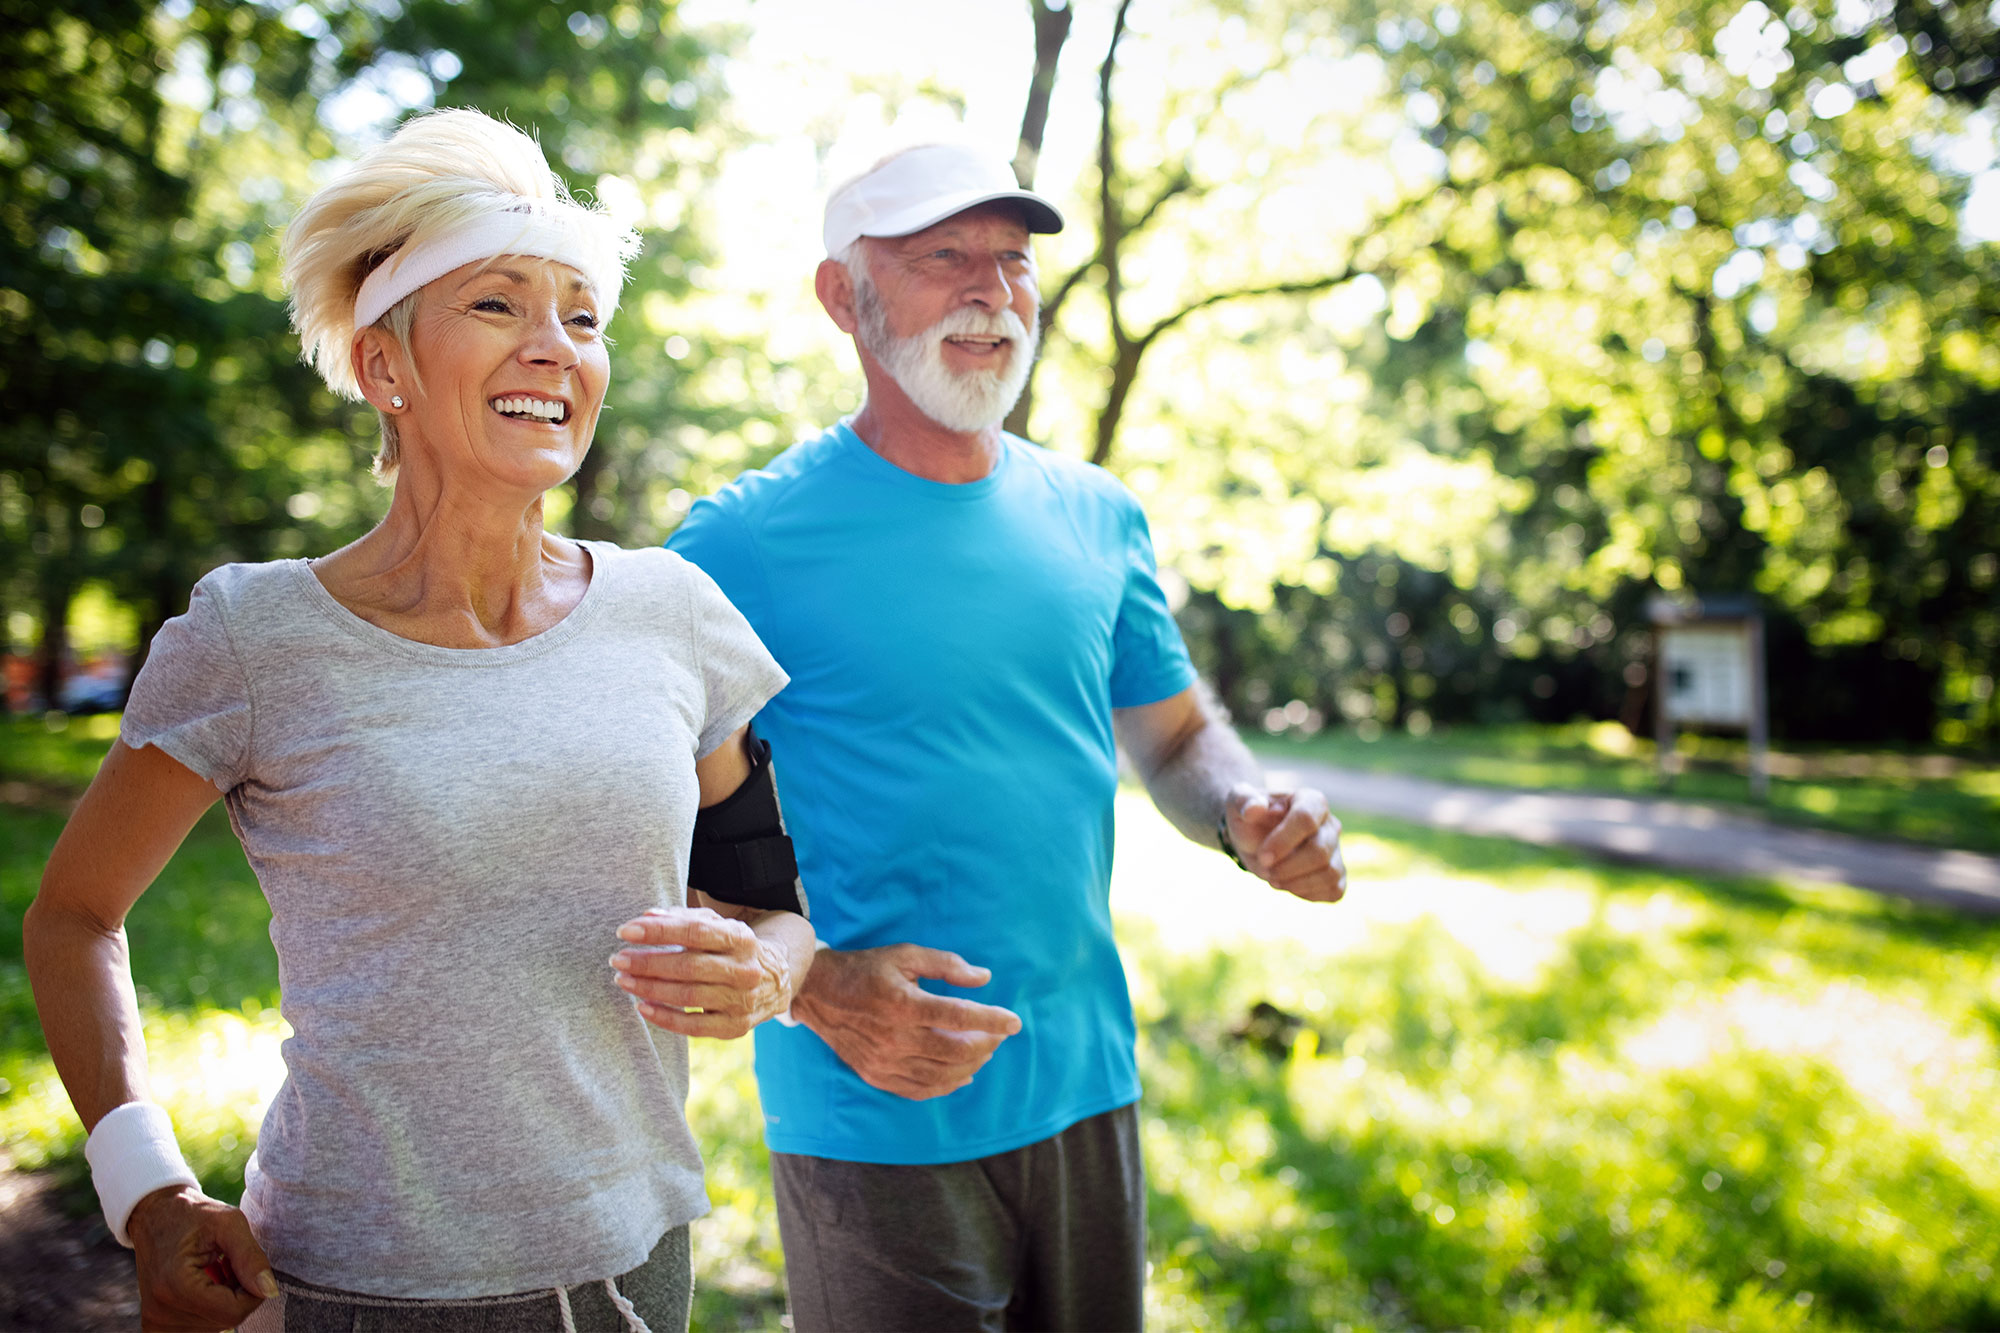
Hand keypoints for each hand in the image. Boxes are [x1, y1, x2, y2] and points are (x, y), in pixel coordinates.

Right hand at [126, 1184, 275, 1331]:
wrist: (154, 1216)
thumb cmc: (193, 1215)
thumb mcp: (228, 1223)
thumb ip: (250, 1257)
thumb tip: (269, 1292)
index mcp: (176, 1287)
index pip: (234, 1312)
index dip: (253, 1291)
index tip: (246, 1264)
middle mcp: (159, 1312)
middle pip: (225, 1320)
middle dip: (238, 1294)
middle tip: (227, 1262)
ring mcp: (155, 1323)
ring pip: (215, 1325)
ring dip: (224, 1301)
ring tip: (215, 1270)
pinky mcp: (154, 1326)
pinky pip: (199, 1328)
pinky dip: (210, 1309)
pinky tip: (205, 1285)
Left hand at [613, 906, 795, 1037]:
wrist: (774, 982)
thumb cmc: (730, 949)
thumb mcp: (715, 927)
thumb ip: (681, 919)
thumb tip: (645, 917)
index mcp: (741, 938)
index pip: (695, 932)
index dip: (658, 931)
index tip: (626, 931)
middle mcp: (745, 969)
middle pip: (689, 966)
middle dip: (647, 962)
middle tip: (618, 959)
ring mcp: (742, 1001)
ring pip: (688, 996)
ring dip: (649, 988)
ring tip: (623, 980)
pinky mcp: (735, 1027)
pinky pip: (693, 1026)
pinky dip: (664, 1017)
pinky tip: (641, 1006)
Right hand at [789, 945, 1021, 1100]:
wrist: (817, 993)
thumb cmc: (865, 969)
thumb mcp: (905, 955)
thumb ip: (946, 965)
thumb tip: (984, 978)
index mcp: (903, 1003)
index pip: (960, 1015)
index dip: (992, 1020)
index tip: (1015, 1022)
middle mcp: (894, 1037)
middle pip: (956, 1050)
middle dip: (986, 1044)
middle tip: (998, 1035)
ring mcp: (884, 1061)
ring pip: (941, 1075)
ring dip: (971, 1066)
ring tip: (984, 1051)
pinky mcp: (876, 1075)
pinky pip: (920, 1089)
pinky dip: (947, 1085)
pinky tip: (963, 1075)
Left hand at [1225, 783, 1347, 902]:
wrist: (1254, 840)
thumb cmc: (1248, 817)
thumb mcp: (1238, 802)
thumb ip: (1243, 800)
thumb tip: (1255, 808)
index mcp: (1311, 801)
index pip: (1306, 819)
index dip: (1283, 841)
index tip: (1262, 856)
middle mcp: (1330, 824)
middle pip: (1320, 851)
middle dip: (1287, 867)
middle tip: (1264, 870)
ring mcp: (1335, 850)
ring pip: (1331, 873)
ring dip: (1297, 884)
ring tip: (1273, 879)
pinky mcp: (1337, 874)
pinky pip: (1334, 890)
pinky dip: (1309, 894)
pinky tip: (1288, 886)